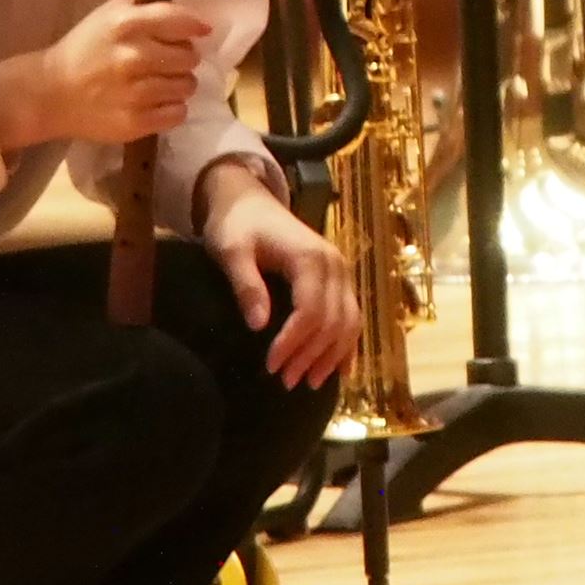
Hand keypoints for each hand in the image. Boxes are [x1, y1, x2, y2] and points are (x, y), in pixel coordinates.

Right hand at [0, 0, 205, 148]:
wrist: (50, 93)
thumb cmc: (83, 49)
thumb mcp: (108, 14)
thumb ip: (146, 3)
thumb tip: (185, 3)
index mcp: (127, 24)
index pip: (182, 21)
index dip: (196, 26)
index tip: (201, 31)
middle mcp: (134, 57)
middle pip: (190, 56)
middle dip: (184, 57)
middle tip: (170, 61)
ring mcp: (136, 93)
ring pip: (187, 86)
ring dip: (180, 84)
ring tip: (162, 83)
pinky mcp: (136, 123)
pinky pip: (178, 114)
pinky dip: (173, 109)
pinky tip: (156, 103)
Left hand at [197, 164, 360, 389]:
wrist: (248, 201)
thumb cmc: (236, 226)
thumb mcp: (231, 251)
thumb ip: (246, 285)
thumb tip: (258, 325)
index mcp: (309, 257)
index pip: (310, 310)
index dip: (293, 342)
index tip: (271, 366)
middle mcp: (335, 264)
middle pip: (333, 320)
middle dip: (311, 356)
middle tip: (285, 382)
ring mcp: (341, 271)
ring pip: (349, 321)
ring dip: (332, 355)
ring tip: (309, 383)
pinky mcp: (340, 278)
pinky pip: (353, 315)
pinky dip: (348, 344)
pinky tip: (341, 370)